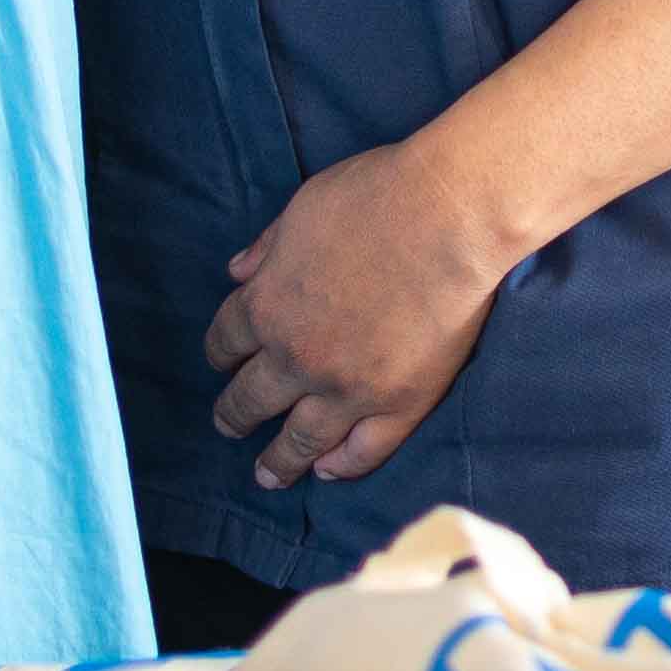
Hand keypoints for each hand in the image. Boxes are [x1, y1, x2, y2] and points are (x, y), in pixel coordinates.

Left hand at [205, 135, 516, 488]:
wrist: (449, 215)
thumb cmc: (377, 195)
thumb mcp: (304, 208)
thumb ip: (268, 246)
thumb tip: (238, 272)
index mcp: (266, 305)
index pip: (225, 342)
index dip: (221, 354)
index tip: (224, 361)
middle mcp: (296, 357)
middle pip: (250, 400)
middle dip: (235, 415)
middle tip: (230, 425)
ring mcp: (346, 388)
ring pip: (299, 441)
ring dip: (277, 461)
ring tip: (267, 475)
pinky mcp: (399, 403)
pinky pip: (363, 451)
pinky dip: (341, 465)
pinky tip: (328, 471)